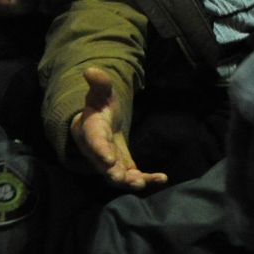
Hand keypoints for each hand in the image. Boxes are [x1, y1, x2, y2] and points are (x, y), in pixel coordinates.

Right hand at [69, 67, 166, 189]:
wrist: (97, 124)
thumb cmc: (99, 107)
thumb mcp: (100, 93)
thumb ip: (99, 83)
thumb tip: (91, 70)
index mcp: (91, 131)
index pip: (94, 142)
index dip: (101, 151)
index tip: (109, 159)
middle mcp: (97, 151)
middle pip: (103, 165)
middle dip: (114, 173)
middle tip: (125, 179)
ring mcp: (109, 162)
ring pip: (117, 176)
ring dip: (130, 181)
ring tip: (145, 183)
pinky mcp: (122, 167)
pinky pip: (132, 176)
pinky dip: (146, 178)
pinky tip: (162, 178)